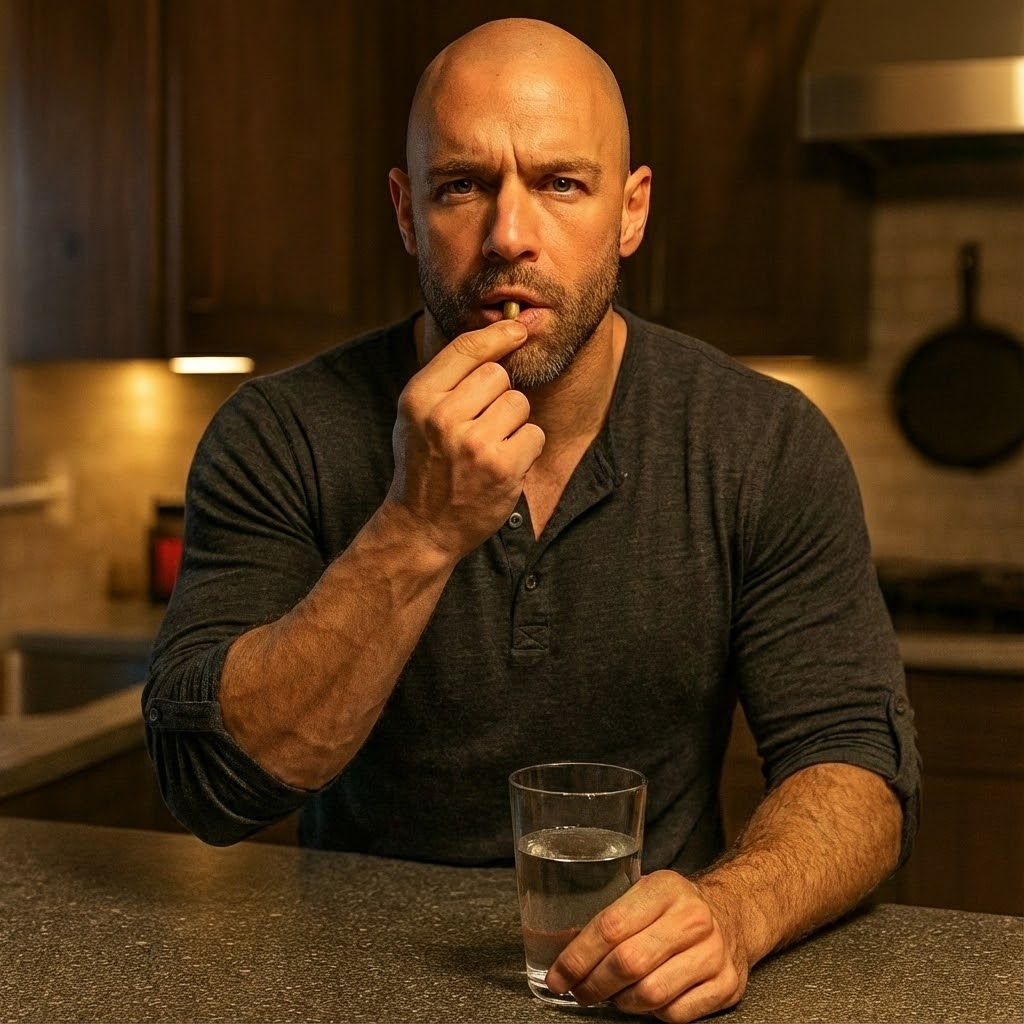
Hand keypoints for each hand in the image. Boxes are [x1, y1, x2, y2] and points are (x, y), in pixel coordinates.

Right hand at [388, 319, 544, 560]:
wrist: (422, 526)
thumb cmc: (423, 463)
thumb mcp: (416, 414)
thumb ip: (448, 376)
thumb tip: (503, 331)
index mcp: (418, 398)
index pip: (467, 348)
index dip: (498, 335)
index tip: (518, 329)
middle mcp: (443, 417)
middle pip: (498, 375)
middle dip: (498, 395)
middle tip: (480, 424)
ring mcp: (474, 444)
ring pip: (519, 404)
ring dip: (513, 423)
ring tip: (488, 446)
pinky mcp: (502, 467)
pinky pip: (534, 434)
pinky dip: (525, 449)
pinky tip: (502, 464)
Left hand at [545, 870, 747, 1021]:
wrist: (735, 913)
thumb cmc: (677, 906)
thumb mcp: (647, 891)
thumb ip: (613, 913)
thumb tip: (561, 945)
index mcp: (664, 888)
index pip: (611, 926)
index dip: (578, 957)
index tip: (558, 976)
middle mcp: (692, 919)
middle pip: (628, 964)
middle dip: (593, 985)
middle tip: (579, 992)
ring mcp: (713, 953)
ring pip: (651, 994)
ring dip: (620, 1002)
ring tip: (611, 996)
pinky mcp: (727, 986)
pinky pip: (676, 1015)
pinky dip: (651, 1015)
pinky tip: (642, 1001)